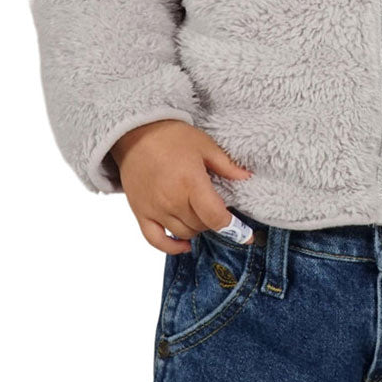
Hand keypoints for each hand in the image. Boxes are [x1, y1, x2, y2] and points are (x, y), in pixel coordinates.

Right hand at [109, 120, 252, 253]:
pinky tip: (183, 244)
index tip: (242, 229)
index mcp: (191, 182)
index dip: (230, 226)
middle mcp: (172, 200)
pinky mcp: (141, 213)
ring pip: (183, 233)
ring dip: (196, 228)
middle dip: (213, 220)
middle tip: (215, 207)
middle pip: (201, 226)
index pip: (214, 217)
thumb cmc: (171, 136)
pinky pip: (156, 241)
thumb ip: (226, 165)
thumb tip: (246, 177)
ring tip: (200, 215)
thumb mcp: (204, 145)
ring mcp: (155, 209)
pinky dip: (171, 247)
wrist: (135, 134)